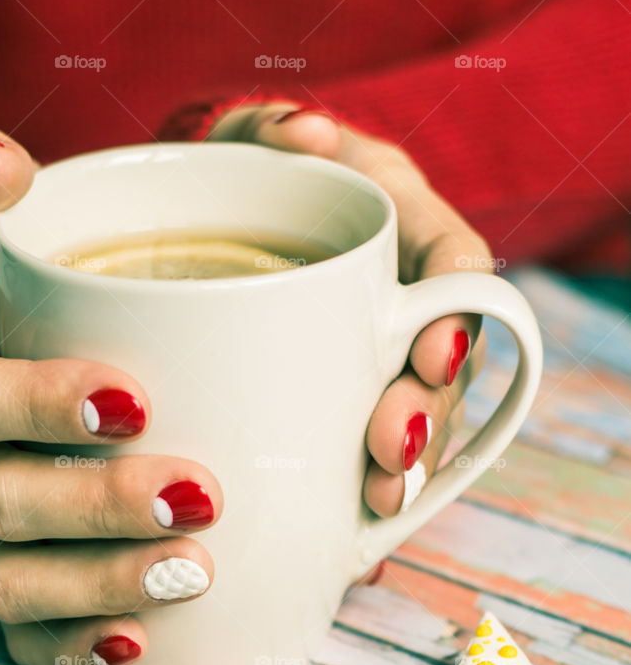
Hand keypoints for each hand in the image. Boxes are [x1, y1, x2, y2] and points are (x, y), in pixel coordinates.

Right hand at [0, 127, 220, 664]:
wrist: (30, 351)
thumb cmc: (31, 286)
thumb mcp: (9, 221)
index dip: (34, 406)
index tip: (137, 400)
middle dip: (94, 506)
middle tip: (201, 494)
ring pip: (4, 581)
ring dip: (99, 583)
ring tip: (197, 572)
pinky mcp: (0, 582)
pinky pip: (19, 639)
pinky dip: (76, 648)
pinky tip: (144, 642)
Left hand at [208, 104, 488, 517]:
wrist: (207, 227)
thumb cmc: (240, 178)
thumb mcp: (248, 142)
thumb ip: (269, 131)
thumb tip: (302, 134)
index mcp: (399, 228)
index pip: (453, 263)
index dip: (457, 313)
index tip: (432, 354)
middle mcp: (401, 302)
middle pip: (444, 363)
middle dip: (426, 412)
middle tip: (391, 450)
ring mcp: (376, 361)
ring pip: (416, 419)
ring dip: (405, 467)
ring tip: (380, 500)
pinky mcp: (342, 409)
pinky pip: (369, 456)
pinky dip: (363, 496)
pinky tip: (355, 534)